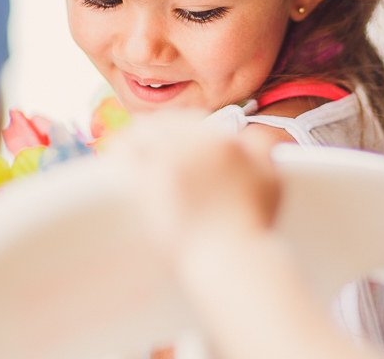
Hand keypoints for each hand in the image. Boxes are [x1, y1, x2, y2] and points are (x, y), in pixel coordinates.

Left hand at [111, 110, 280, 258]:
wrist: (231, 260)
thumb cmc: (252, 226)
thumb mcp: (272, 181)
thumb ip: (261, 150)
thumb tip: (245, 134)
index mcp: (226, 142)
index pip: (192, 122)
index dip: (173, 128)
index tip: (164, 137)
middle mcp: (199, 144)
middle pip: (165, 124)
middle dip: (150, 130)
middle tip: (135, 139)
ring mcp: (174, 161)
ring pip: (143, 135)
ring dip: (130, 138)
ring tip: (117, 148)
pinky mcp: (152, 181)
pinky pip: (127, 156)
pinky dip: (117, 155)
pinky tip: (111, 162)